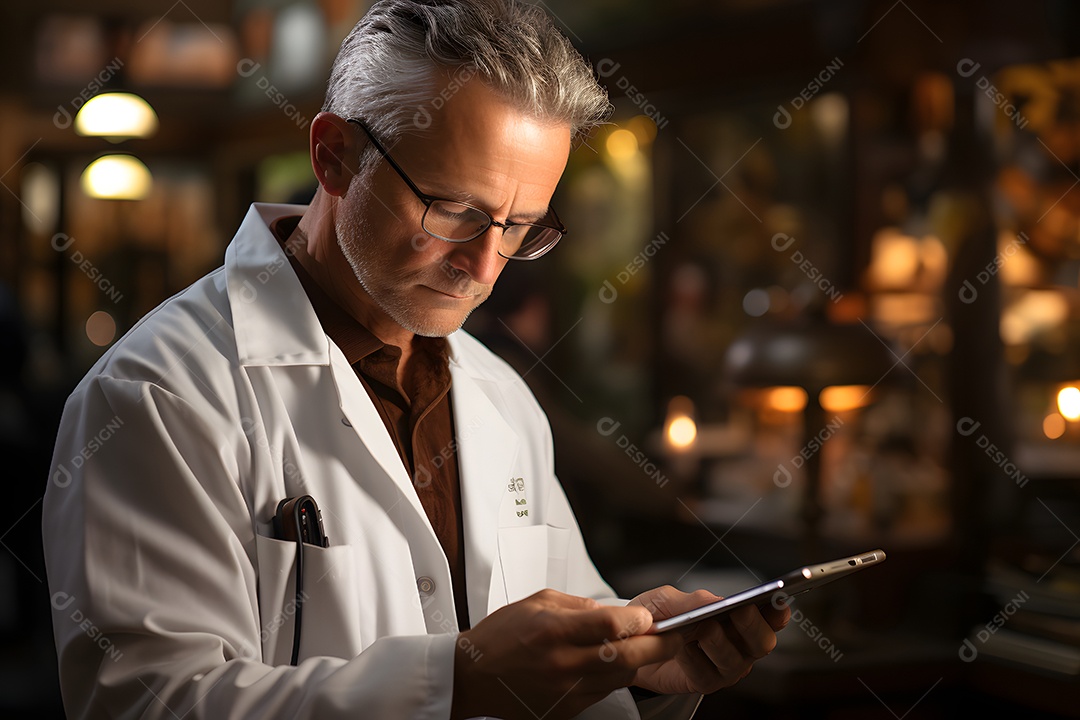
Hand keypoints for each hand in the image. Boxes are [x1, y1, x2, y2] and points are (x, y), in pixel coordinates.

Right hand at [451, 589, 682, 719]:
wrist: (473, 676)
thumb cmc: (502, 635)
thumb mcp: (539, 602)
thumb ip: (581, 607)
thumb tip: (618, 613)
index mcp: (553, 631)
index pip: (611, 625)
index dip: (638, 620)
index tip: (648, 616)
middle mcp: (562, 663)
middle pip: (627, 657)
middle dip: (658, 645)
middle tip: (674, 635)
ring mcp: (565, 691)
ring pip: (621, 678)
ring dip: (640, 662)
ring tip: (649, 647)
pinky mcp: (566, 710)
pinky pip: (603, 692)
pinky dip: (615, 677)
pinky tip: (615, 664)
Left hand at [629, 585, 789, 694]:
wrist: (634, 642)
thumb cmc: (659, 616)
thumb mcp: (668, 599)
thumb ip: (693, 599)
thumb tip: (716, 601)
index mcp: (740, 619)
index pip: (771, 617)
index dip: (778, 611)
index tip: (776, 600)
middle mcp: (740, 645)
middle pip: (763, 642)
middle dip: (752, 625)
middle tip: (738, 610)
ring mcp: (726, 667)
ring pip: (735, 660)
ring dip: (719, 642)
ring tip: (702, 628)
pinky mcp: (707, 683)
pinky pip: (707, 674)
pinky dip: (693, 659)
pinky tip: (680, 647)